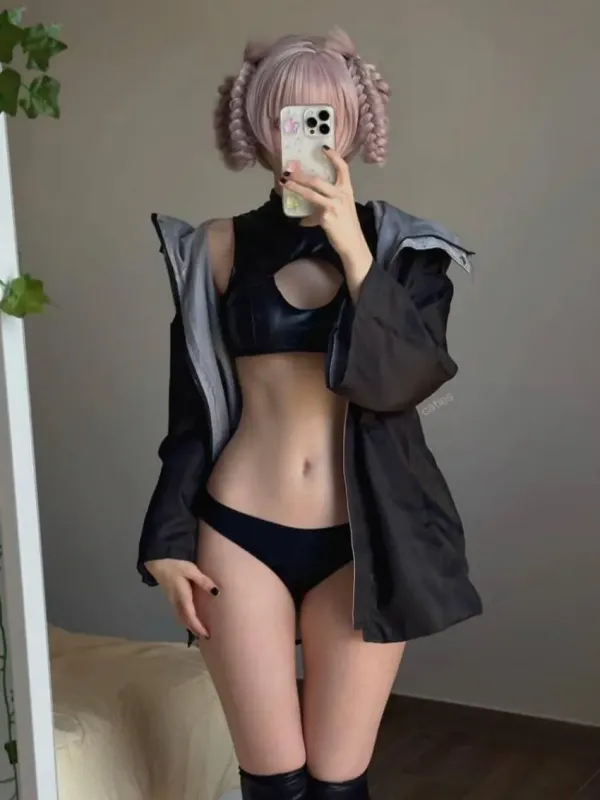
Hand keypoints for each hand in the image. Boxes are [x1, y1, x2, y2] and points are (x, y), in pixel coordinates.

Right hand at [145, 558, 217, 639]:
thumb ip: (203, 581)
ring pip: (181, 617)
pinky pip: (179, 612)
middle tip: (205, 636)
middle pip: (185, 620)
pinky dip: (186, 619)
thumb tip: (216, 592)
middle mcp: (176, 602)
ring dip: (189, 625)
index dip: (198, 627)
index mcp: (182, 597)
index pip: (191, 617)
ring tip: (199, 630)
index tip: (206, 635)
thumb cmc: (175, 564)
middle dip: (194, 629)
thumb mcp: (191, 570)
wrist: (157, 561)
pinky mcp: (171, 596)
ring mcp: (172, 600)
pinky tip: (191, 617)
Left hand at [280, 148, 372, 275]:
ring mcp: (334, 206)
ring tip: (285, 183)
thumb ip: (325, 207)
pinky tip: (300, 222)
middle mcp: (341, 195)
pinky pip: (310, 215)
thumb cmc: (347, 227)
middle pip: (318, 180)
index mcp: (347, 190)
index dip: (333, 156)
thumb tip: (306, 215)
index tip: (323, 147)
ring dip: (296, 187)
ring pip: (311, 192)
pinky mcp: (326, 218)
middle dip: (301, 175)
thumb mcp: (340, 211)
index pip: (343, 168)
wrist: (353, 244)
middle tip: (289, 170)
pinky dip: (305, 219)